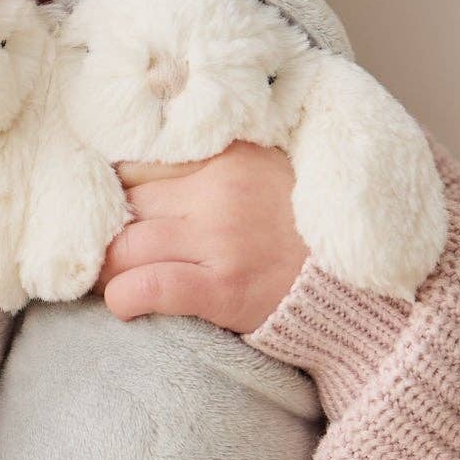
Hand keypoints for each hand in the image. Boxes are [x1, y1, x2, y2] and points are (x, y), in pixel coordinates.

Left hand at [93, 140, 308, 333]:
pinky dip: (124, 298)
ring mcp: (221, 241)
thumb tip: (144, 167)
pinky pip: (150, 287)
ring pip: (126, 246)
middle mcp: (221, 192)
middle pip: (127, 204)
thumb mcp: (265, 172)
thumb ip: (215, 163)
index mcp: (228, 156)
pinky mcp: (224, 289)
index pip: (140, 163)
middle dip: (107, 232)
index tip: (116, 211)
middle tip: (106, 251)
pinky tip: (124, 304)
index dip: (119, 191)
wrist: (354, 286)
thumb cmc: (303, 231)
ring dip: (107, 269)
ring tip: (110, 280)